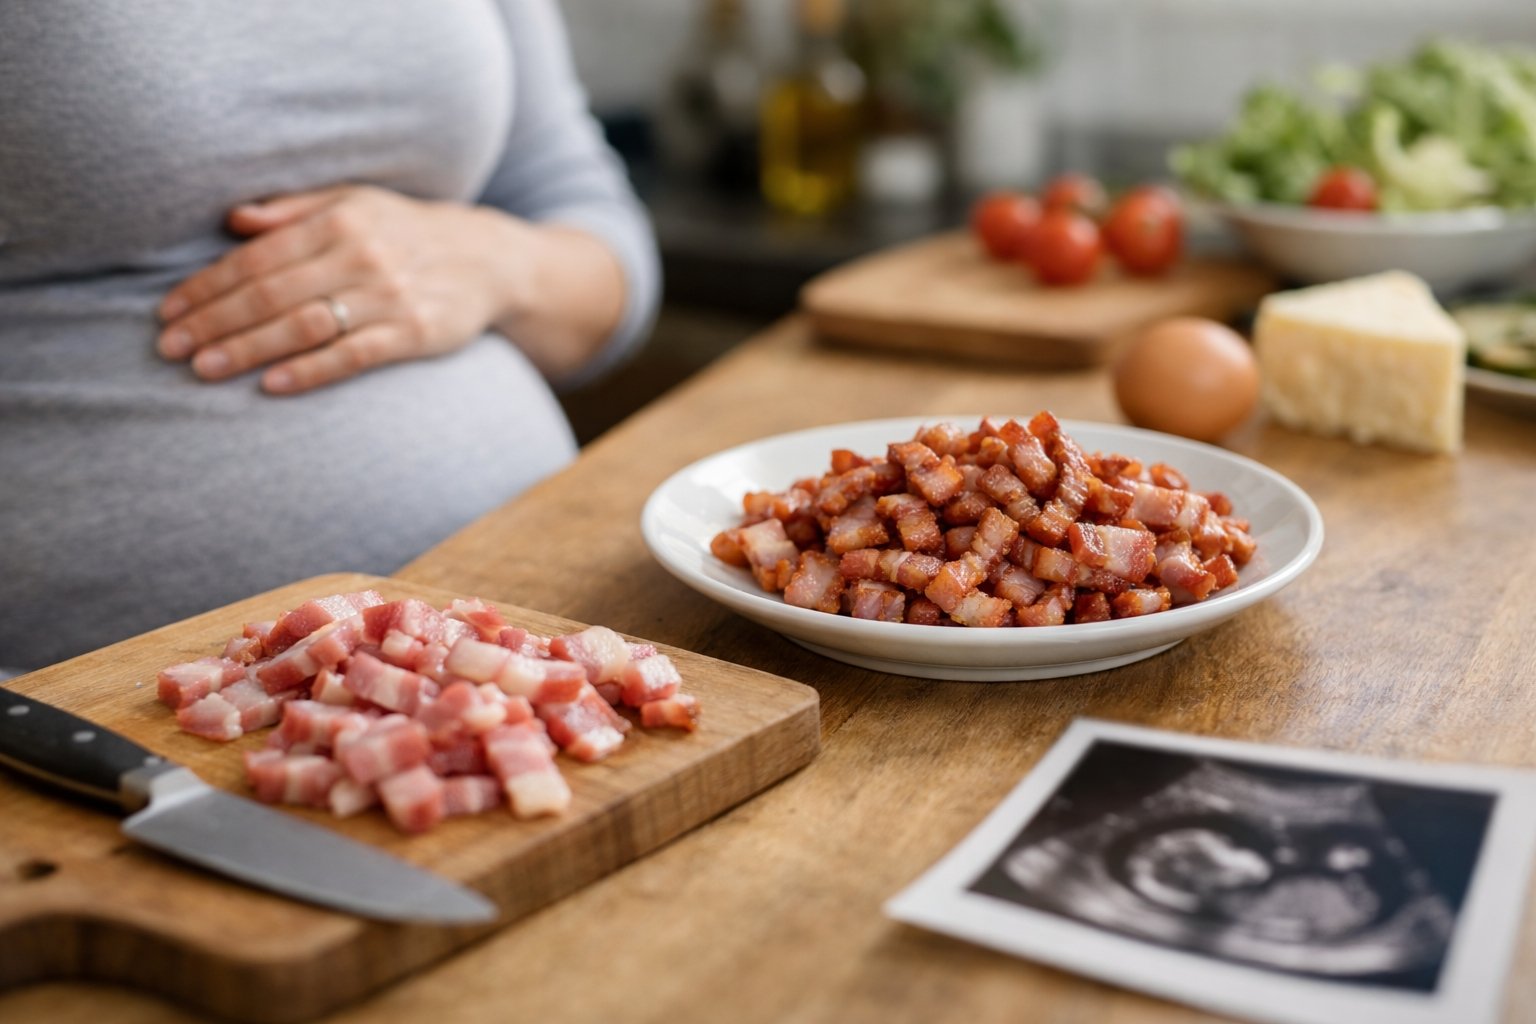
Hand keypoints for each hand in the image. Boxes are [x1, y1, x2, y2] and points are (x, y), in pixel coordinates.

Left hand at [158, 185, 528, 393]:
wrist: (489, 259)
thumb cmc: (406, 231)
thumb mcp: (355, 203)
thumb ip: (293, 211)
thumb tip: (232, 219)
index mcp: (340, 221)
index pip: (257, 257)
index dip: (207, 286)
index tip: (169, 312)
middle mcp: (362, 256)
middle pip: (272, 294)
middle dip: (215, 322)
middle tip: (172, 348)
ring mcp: (390, 297)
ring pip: (305, 326)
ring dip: (250, 350)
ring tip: (206, 369)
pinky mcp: (415, 334)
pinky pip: (354, 356)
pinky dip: (311, 371)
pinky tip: (273, 385)